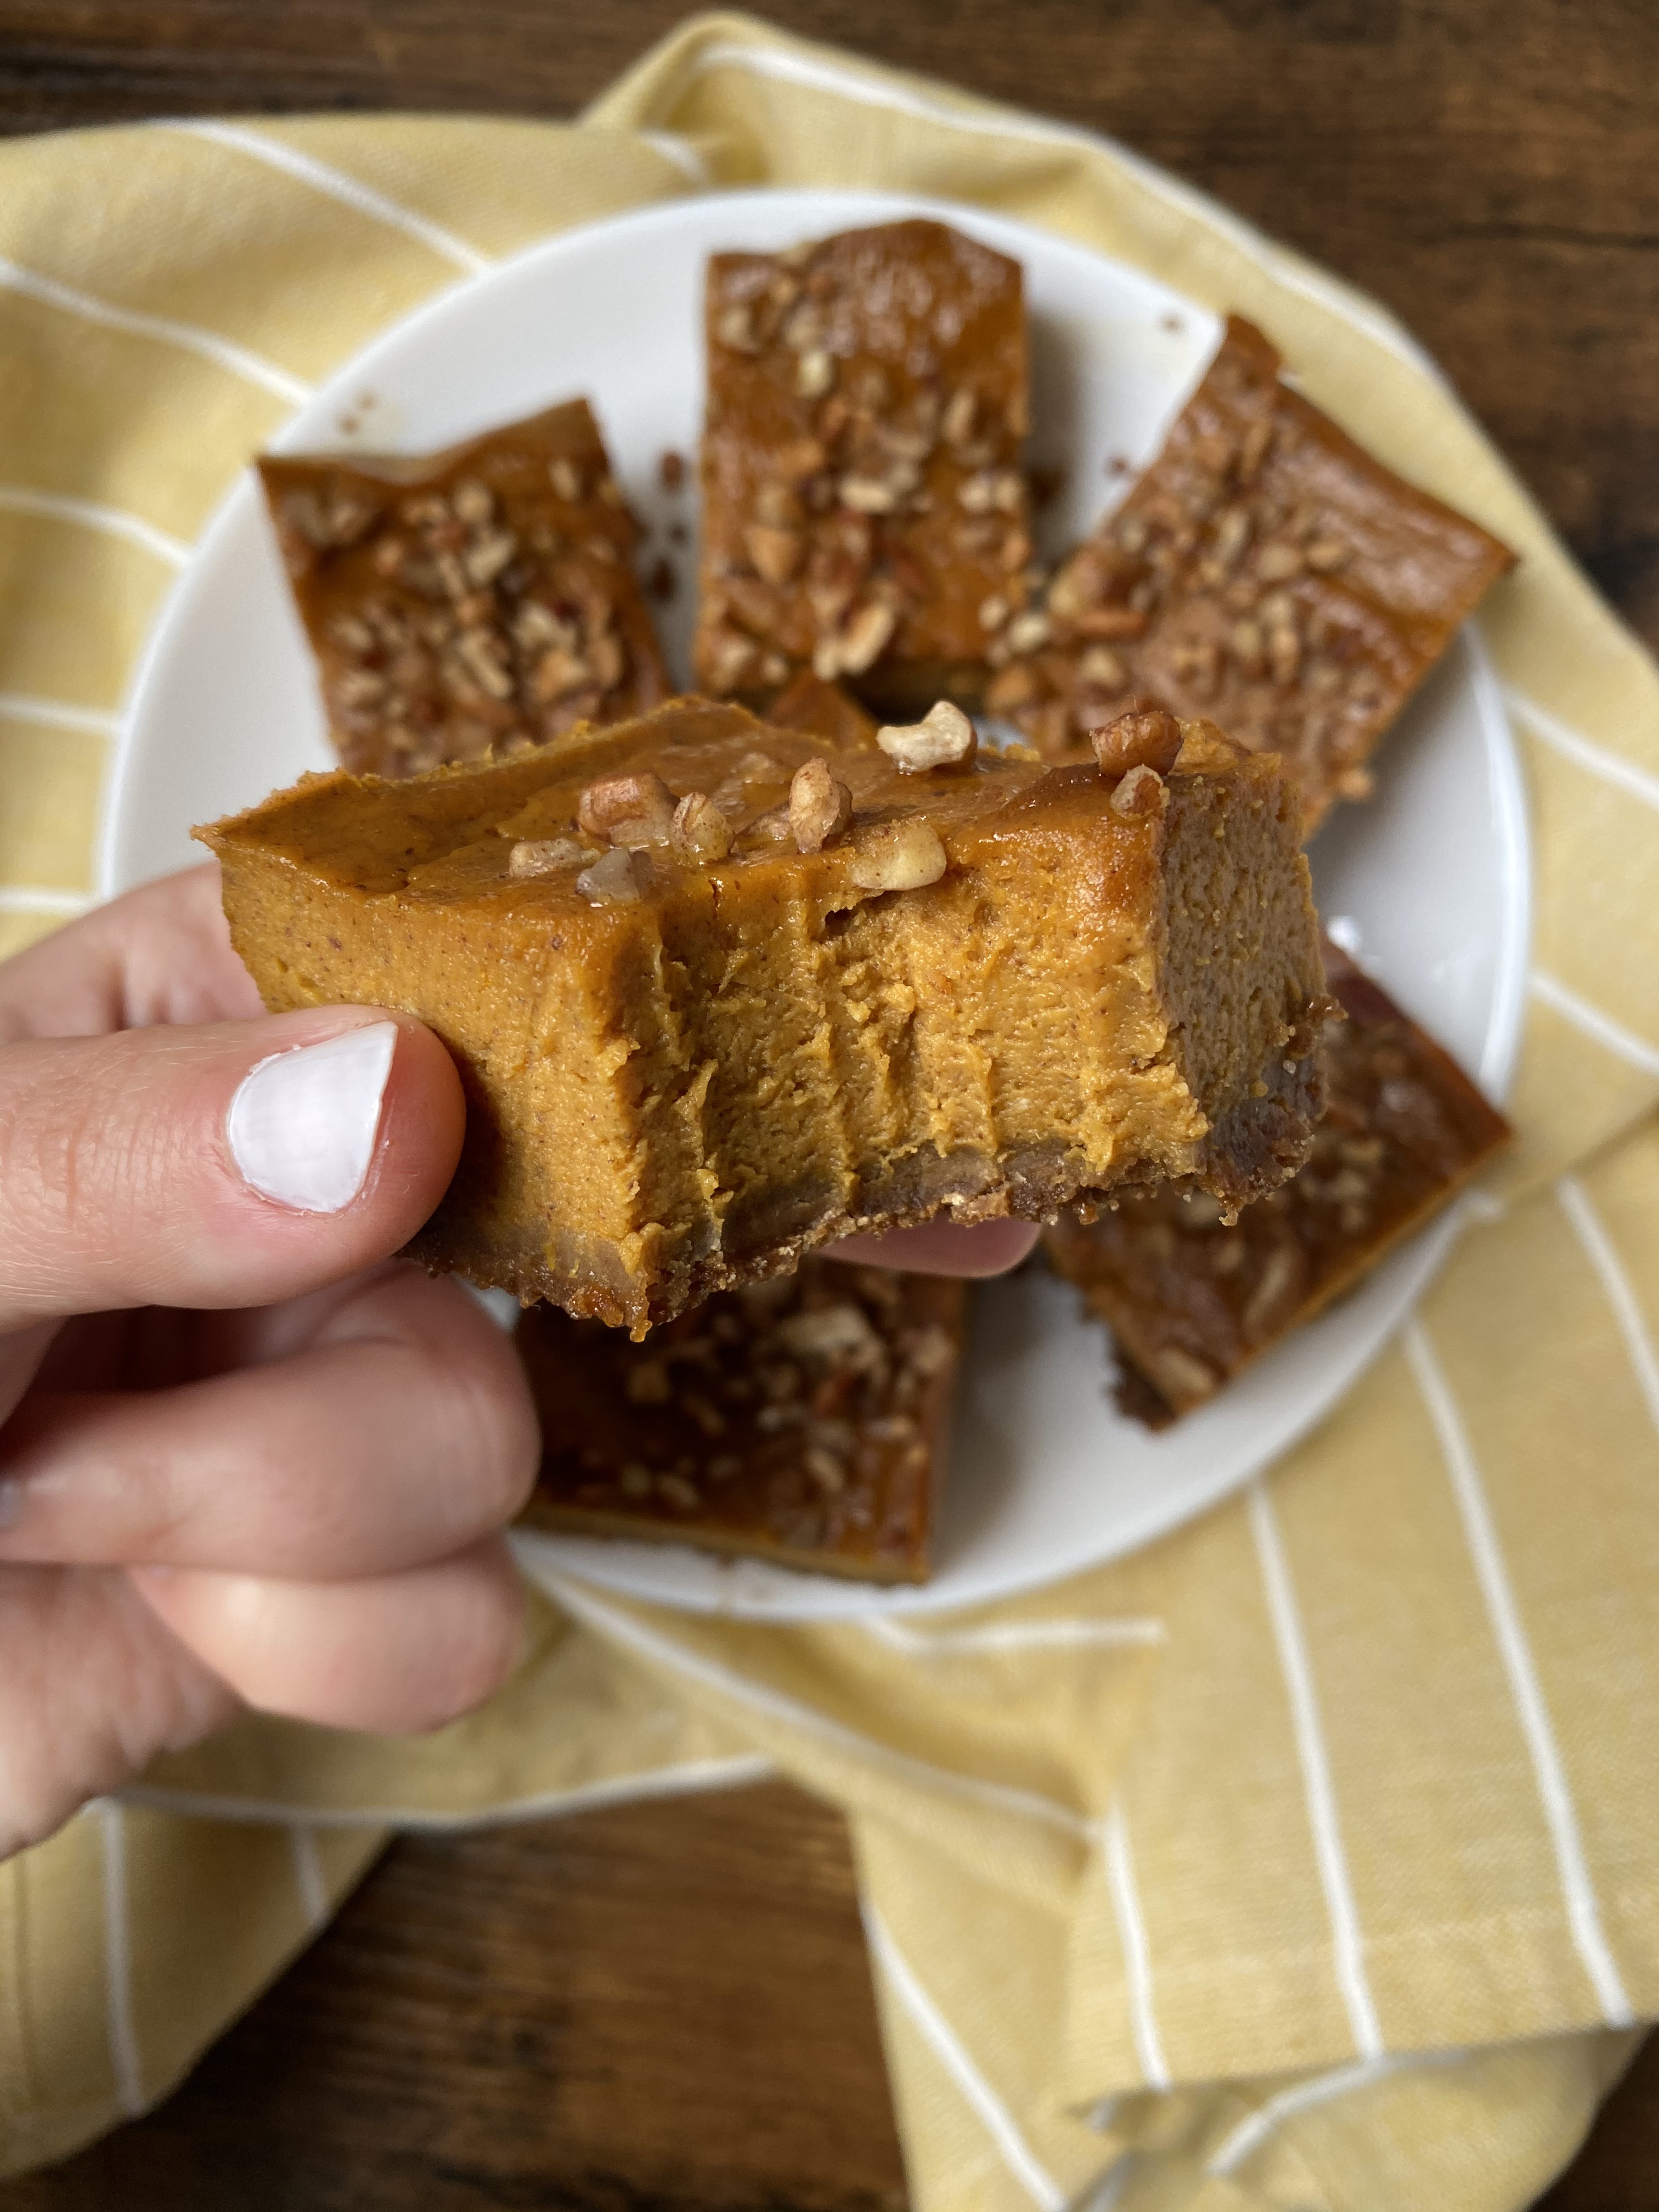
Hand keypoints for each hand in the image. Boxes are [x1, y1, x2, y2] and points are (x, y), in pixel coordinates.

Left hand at [0, 865, 539, 1858]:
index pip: (426, 959)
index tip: (412, 1145)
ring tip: (60, 1520)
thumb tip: (395, 1100)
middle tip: (75, 1412)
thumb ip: (111, 1152)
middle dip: (296, 1390)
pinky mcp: (320, 1582)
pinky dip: (311, 1648)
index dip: (477, 1043)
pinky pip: (462, 1614)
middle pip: (497, 1246)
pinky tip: (152, 1616)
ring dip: (278, 1525)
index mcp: (182, 1041)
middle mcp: (285, 1205)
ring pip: (491, 1442)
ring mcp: (306, 1395)